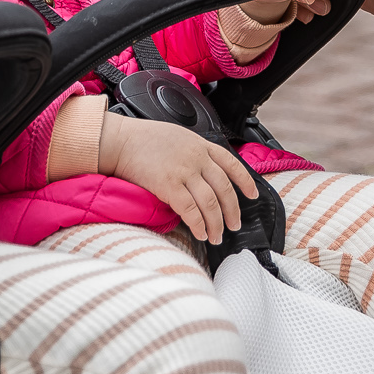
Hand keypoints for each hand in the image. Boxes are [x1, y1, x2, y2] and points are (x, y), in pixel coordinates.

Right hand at [98, 114, 257, 243]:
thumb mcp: (179, 137)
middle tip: (234, 225)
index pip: (232, 164)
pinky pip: (191, 210)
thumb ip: (194, 153)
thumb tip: (203, 174)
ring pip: (211, 203)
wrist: (121, 140)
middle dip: (233, 210)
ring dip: (217, 224)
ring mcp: (185, 172)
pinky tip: (201, 233)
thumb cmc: (143, 139)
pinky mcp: (169, 185)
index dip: (245, 181)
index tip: (252, 195)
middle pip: (224, 188)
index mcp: (201, 145)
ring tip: (217, 236)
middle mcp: (197, 158)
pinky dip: (199, 224)